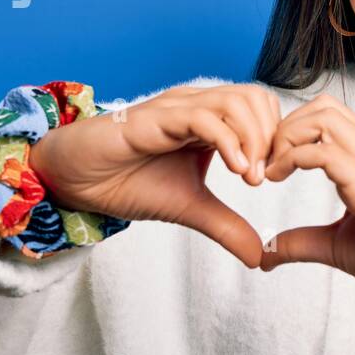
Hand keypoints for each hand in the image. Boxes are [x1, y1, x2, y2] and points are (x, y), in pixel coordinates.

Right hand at [27, 83, 280, 267]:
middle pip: (256, 98)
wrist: (76, 181)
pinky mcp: (156, 118)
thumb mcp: (189, 208)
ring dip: (254, 139)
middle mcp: (198, 106)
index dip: (277, 139)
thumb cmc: (128, 182)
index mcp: (211, 120)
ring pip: (236, 101)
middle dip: (272, 137)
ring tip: (250, 177)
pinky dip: (229, 142)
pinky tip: (235, 170)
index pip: (262, 108)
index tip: (276, 177)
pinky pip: (203, 117)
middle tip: (266, 177)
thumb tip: (259, 256)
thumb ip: (226, 226)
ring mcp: (178, 108)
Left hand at [258, 93, 354, 311]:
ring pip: (322, 115)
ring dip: (285, 137)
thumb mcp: (340, 249)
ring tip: (270, 172)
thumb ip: (304, 243)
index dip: (289, 134)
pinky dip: (291, 157)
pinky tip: (277, 180)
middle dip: (283, 128)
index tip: (268, 170)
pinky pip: (324, 150)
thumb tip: (266, 252)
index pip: (326, 118)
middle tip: (265, 167)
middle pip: (321, 106)